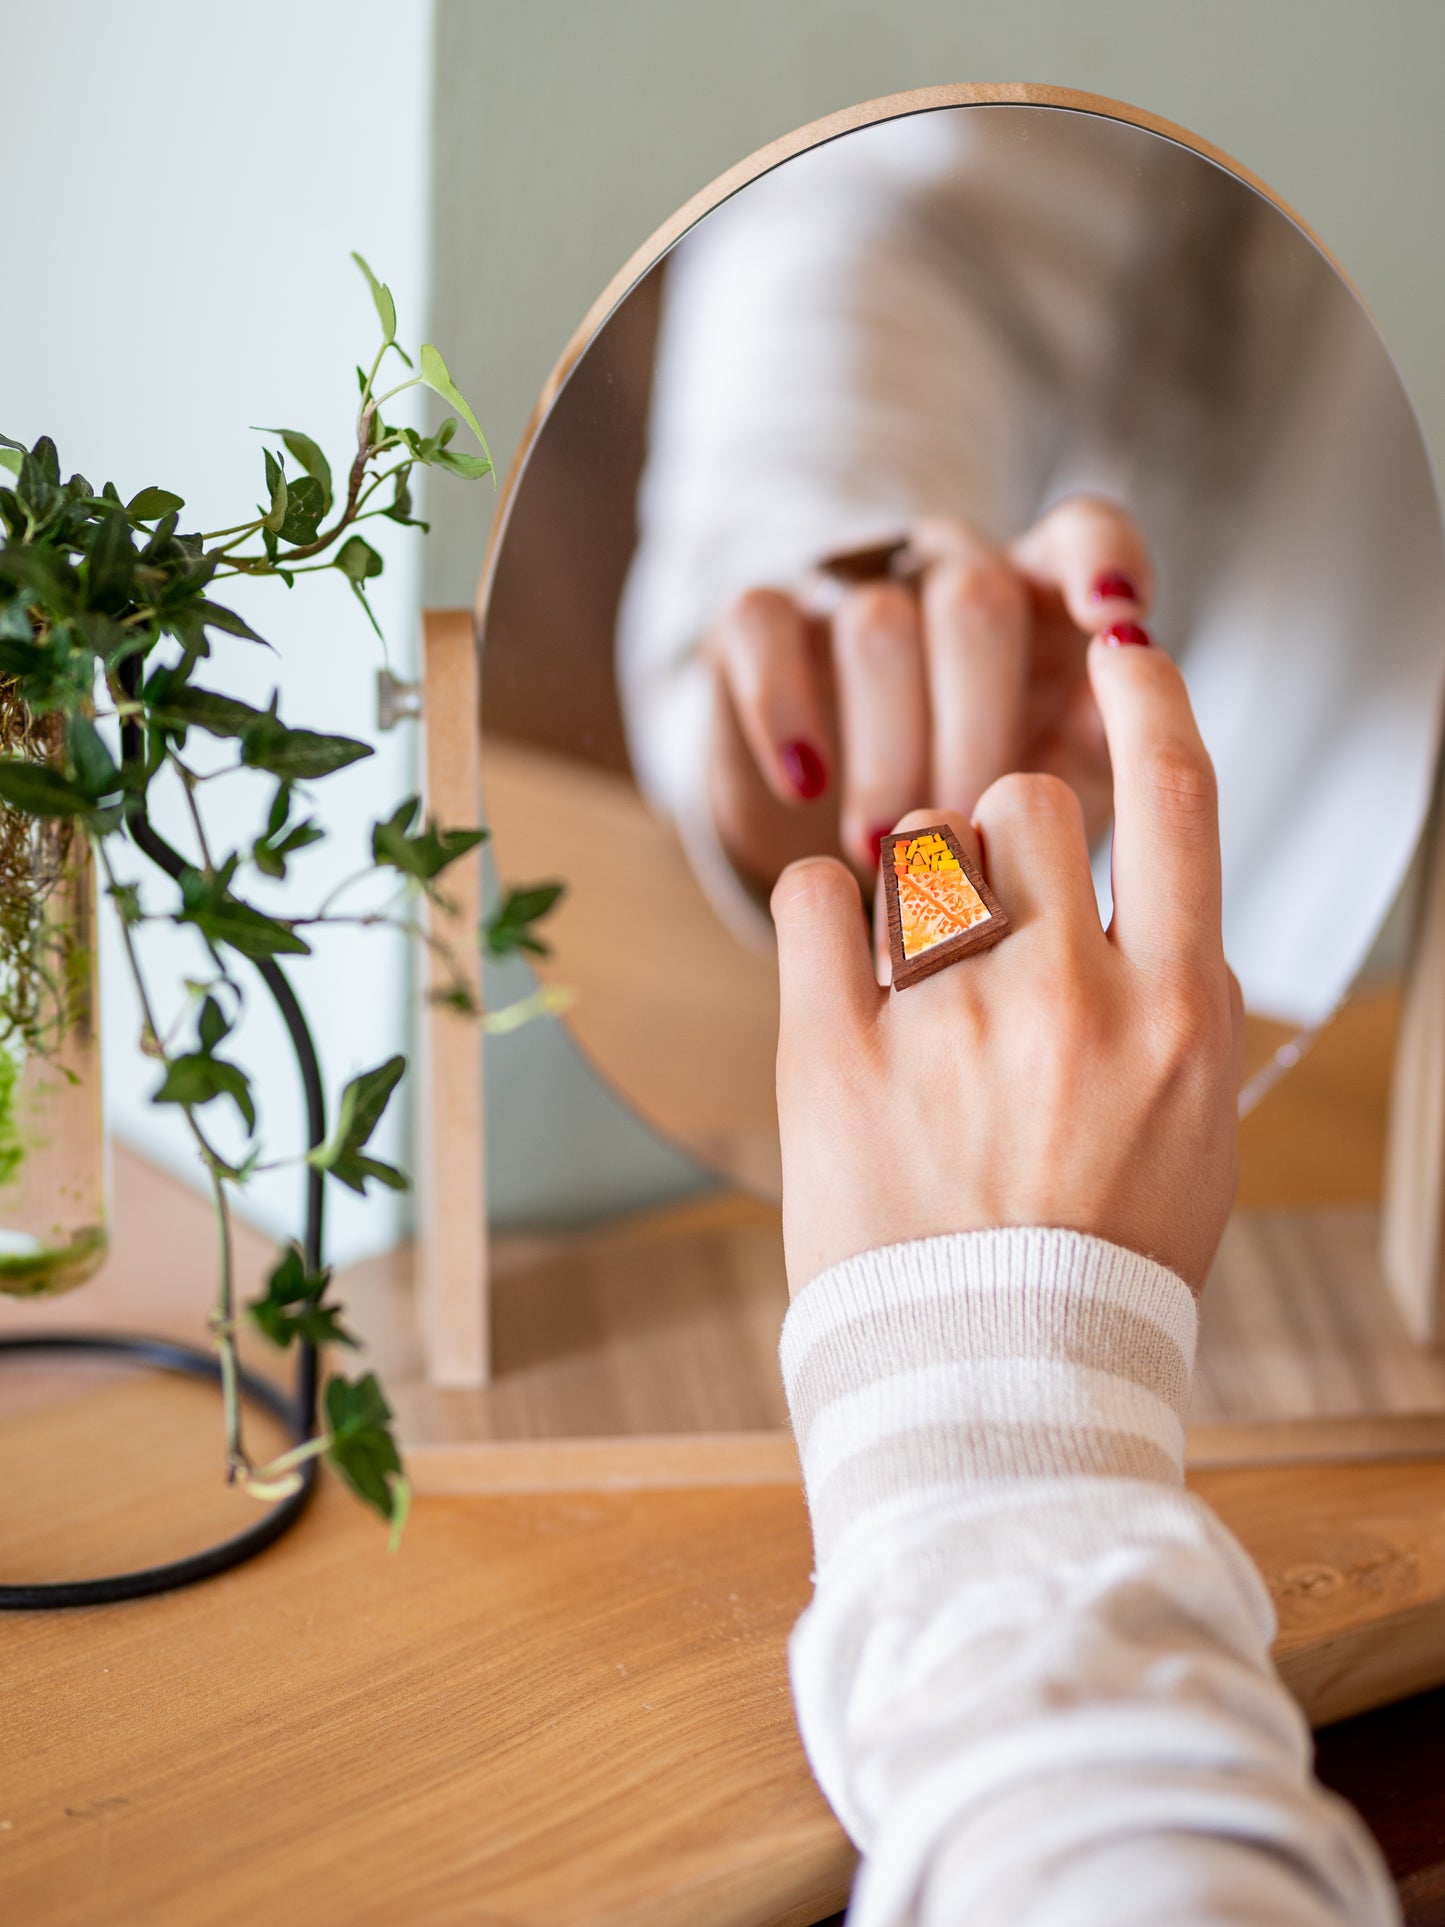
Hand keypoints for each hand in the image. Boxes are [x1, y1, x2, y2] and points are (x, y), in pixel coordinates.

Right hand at [706, 495, 1152, 891]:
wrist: (845, 848)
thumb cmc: (978, 818)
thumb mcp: (1056, 793)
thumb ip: (1106, 754)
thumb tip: (1133, 731)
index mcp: (1044, 603)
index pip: (1081, 533)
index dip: (1100, 561)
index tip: (1115, 624)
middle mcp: (951, 576)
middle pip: (976, 598)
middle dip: (976, 727)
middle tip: (965, 832)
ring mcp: (853, 590)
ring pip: (879, 623)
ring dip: (888, 748)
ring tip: (884, 847)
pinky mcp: (761, 621)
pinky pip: (763, 624)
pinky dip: (784, 707)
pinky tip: (806, 783)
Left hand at [771, 636, 1242, 1295]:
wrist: (997, 1383)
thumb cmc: (1103, 1267)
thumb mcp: (1196, 1137)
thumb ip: (1185, 1013)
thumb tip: (1161, 922)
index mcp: (1175, 1014)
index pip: (1178, 799)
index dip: (1148, 700)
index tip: (1118, 647)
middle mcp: (1071, 998)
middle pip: (1024, 802)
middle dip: (1003, 834)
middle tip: (985, 917)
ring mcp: (948, 1024)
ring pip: (916, 849)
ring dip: (913, 886)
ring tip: (913, 980)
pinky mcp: (833, 1055)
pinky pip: (810, 899)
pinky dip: (817, 906)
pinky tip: (834, 955)